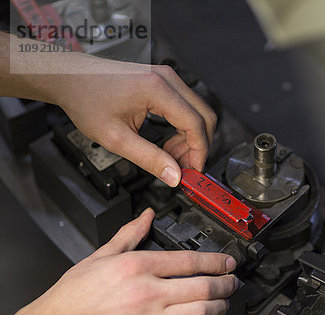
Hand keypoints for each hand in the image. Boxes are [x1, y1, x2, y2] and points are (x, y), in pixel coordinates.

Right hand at [22, 208, 238, 314]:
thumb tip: (147, 215)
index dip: (217, 261)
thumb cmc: (76, 294)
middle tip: (233, 283)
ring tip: (223, 303)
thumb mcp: (103, 255)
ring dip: (219, 307)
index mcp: (138, 266)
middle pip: (203, 287)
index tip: (228, 263)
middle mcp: (147, 292)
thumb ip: (130, 234)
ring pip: (200, 312)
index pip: (190, 261)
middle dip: (226, 285)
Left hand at [55, 58, 216, 186]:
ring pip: (198, 113)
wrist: (70, 77)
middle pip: (204, 116)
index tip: (194, 171)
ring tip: (171, 157)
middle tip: (184, 168)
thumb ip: (149, 159)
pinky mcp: (163, 81)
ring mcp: (167, 78)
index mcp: (158, 89)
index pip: (196, 124)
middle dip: (199, 146)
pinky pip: (186, 107)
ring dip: (191, 139)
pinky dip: (183, 128)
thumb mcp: (116, 138)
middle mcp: (167, 79)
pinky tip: (168, 143)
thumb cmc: (86, 99)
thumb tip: (173, 176)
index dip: (199, 152)